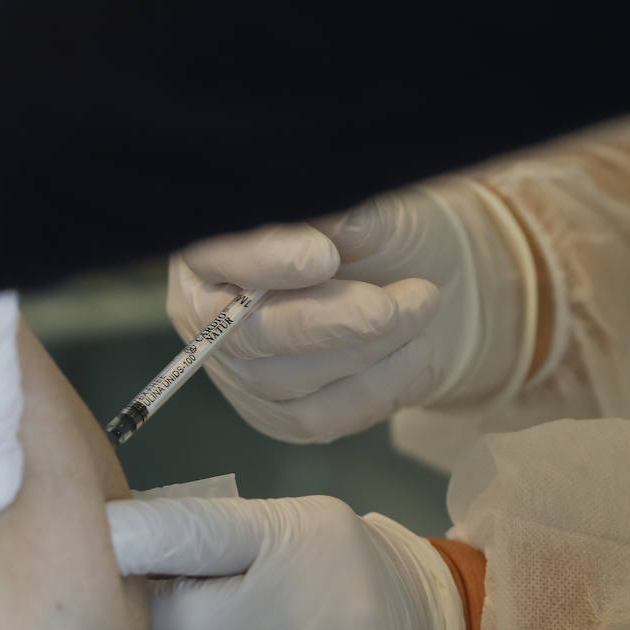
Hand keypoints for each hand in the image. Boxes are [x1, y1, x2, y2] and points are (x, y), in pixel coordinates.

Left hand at [107, 495, 464, 629]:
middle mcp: (317, 601)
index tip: (92, 542)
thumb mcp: (270, 530)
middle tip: (160, 628)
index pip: (200, 531)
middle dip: (158, 629)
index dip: (139, 539)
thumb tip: (98, 549)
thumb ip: (195, 539)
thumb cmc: (311, 572)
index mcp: (286, 536)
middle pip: (192, 623)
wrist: (431, 624)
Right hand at [167, 179, 530, 442]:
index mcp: (212, 248)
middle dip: (320, 322)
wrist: (414, 289)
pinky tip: (416, 351)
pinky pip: (315, 416)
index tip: (323, 258)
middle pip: (242, 332)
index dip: (264, 259)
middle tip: (386, 309)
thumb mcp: (374, 213)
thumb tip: (339, 225)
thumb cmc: (381, 237)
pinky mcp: (276, 414)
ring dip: (363, 349)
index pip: (216, 253)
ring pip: (281, 379)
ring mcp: (238, 369)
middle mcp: (207, 311)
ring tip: (422, 306)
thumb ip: (349, 218)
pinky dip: (375, 388)